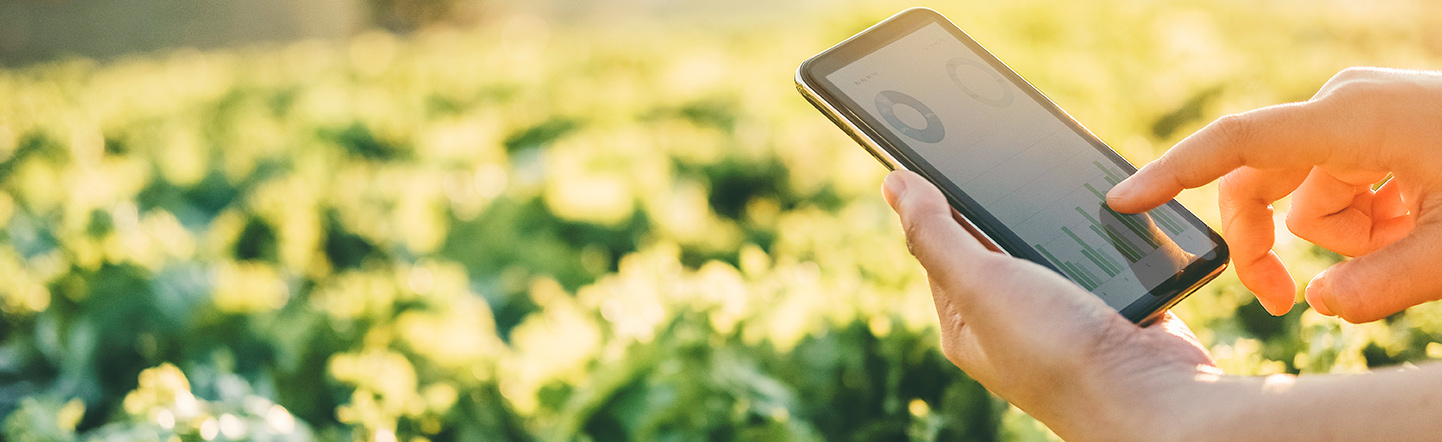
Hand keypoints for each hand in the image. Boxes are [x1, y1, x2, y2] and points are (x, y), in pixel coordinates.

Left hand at [882, 170, 1216, 439]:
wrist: (1155, 400)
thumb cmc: (1058, 352)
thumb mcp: (979, 283)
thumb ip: (936, 232)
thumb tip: (894, 184)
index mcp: (966, 322)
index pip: (939, 247)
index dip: (939, 199)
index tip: (944, 145)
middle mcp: (1010, 322)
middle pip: (998, 241)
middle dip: (1005, 201)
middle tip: (1006, 149)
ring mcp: (1063, 314)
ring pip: (1052, 244)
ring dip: (1058, 216)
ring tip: (1057, 175)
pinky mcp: (1110, 306)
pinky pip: (1100, 254)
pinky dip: (1104, 232)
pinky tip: (1108, 206)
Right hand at [1107, 67, 1441, 322]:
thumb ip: (1377, 288)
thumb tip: (1315, 303)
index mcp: (1351, 120)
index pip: (1236, 145)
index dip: (1172, 176)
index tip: (1121, 203)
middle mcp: (1343, 107)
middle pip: (1261, 184)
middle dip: (1272, 245)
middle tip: (1286, 303)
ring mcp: (1361, 114)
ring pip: (1308, 197)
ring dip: (1346, 237)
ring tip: (1412, 247)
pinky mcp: (1377, 127)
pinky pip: (1342, 186)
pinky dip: (1369, 220)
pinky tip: (1417, 224)